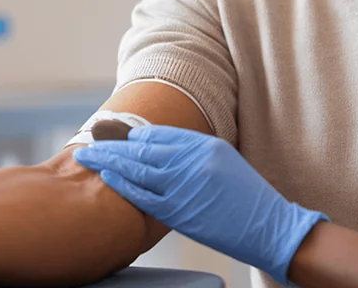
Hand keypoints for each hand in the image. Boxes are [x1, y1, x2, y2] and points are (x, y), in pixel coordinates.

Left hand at [74, 126, 326, 284]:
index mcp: (204, 145)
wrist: (269, 226)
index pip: (159, 133)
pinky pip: (144, 196)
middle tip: (89, 140)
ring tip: (87, 156)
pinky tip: (108, 177)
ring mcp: (185, 186)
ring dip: (110, 161)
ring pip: (139, 169)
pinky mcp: (181, 212)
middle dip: (113, 144)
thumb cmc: (246, 196)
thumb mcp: (223, 161)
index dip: (133, 133)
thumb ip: (192, 153)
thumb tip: (157, 150)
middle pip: (143, 148)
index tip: (113, 132)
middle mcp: (193, 160)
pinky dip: (124, 184)